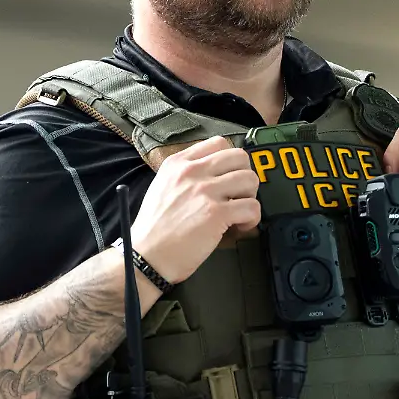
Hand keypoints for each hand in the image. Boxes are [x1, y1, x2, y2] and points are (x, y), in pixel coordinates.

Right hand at [130, 136, 260, 283]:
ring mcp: (205, 191)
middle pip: (239, 157)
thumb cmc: (154, 228)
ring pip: (250, 179)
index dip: (230, 160)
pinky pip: (252, 207)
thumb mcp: (163, 186)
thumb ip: (186, 175)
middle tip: (238, 194)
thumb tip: (214, 175)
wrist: (146, 255)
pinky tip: (240, 226)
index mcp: (178, 163)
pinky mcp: (216, 213)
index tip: (229, 176)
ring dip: (250, 197)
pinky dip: (252, 218)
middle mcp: (192, 172)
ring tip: (238, 211)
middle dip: (244, 176)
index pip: (218, 143)